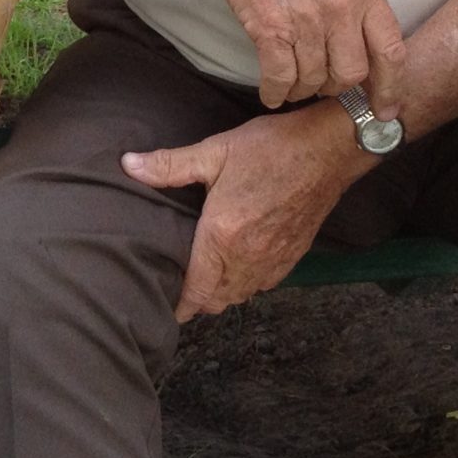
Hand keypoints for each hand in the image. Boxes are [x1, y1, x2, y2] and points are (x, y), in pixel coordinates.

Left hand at [121, 106, 369, 320]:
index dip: (180, 305)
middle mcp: (248, 256)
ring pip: (241, 296)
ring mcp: (274, 260)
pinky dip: (247, 285)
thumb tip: (128, 165)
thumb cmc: (271, 148)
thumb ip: (170, 165)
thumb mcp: (216, 151)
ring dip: (223, 294)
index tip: (166, 309)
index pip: (197, 289)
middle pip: (218, 300)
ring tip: (206, 282)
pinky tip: (239, 269)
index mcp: (223, 235)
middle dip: (198, 302)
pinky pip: (264, 285)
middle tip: (181, 291)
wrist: (329, 150)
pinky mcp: (293, 256)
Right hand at [197, 0, 407, 111]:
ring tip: (292, 84)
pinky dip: (275, 92)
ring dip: (302, 89)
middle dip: (336, 87)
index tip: (385, 110)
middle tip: (322, 84)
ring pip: (314, 80)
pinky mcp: (269, 28)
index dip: (390, 88)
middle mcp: (341, 7)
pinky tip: (271, 92)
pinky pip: (280, 78)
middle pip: (351, 74)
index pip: (391, 50)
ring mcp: (305, 19)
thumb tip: (366, 32)